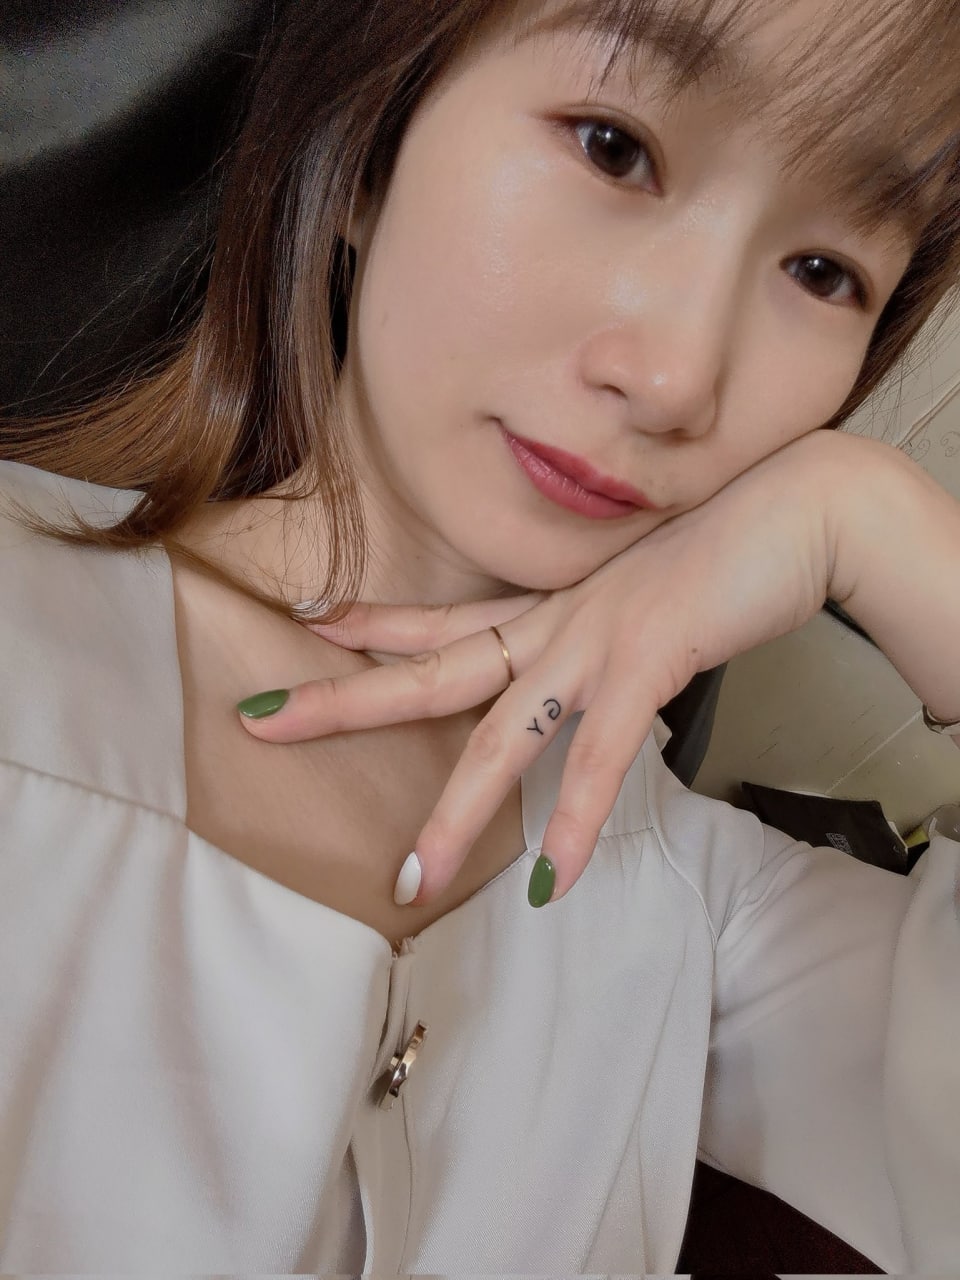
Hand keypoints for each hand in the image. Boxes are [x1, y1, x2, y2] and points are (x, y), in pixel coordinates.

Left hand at [238, 431, 845, 904]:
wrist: (803, 505)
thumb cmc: (735, 549)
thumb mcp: (652, 593)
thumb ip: (613, 635)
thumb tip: (604, 674)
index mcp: (555, 604)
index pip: (449, 618)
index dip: (378, 623)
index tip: (318, 624)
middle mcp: (558, 620)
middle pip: (434, 669)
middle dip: (345, 699)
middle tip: (261, 723)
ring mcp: (598, 638)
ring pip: (503, 733)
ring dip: (455, 810)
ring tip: (410, 876)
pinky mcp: (651, 657)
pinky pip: (604, 753)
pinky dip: (578, 818)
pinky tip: (554, 878)